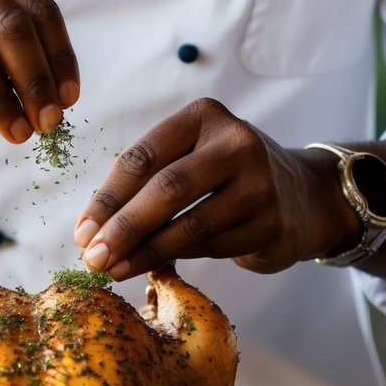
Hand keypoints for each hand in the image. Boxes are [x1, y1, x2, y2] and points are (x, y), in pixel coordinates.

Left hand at [73, 99, 357, 279]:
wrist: (302, 195)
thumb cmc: (224, 175)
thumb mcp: (189, 158)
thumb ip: (146, 183)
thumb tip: (91, 231)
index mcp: (204, 116)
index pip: (143, 156)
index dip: (108, 197)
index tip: (83, 231)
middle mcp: (236, 143)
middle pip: (166, 189)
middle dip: (123, 227)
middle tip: (93, 258)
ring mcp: (260, 183)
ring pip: (189, 225)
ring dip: (145, 252)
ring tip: (115, 269)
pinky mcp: (272, 223)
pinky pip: (212, 247)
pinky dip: (179, 257)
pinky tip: (155, 264)